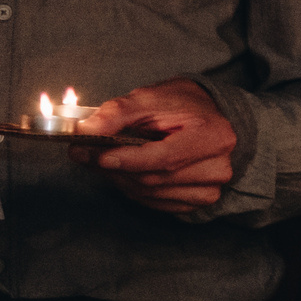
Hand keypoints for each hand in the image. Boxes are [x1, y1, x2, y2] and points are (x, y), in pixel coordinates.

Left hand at [82, 79, 240, 213]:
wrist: (207, 115)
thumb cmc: (182, 105)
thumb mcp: (151, 98)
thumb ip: (118, 112)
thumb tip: (86, 130)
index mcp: (213, 136)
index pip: (165, 158)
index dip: (129, 159)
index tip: (97, 155)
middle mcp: (217, 167)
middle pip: (152, 178)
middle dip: (112, 167)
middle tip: (82, 152)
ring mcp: (209, 188)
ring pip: (148, 193)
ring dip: (119, 178)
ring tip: (101, 159)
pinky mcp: (198, 200)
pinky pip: (154, 202)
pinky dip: (132, 188)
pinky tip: (125, 171)